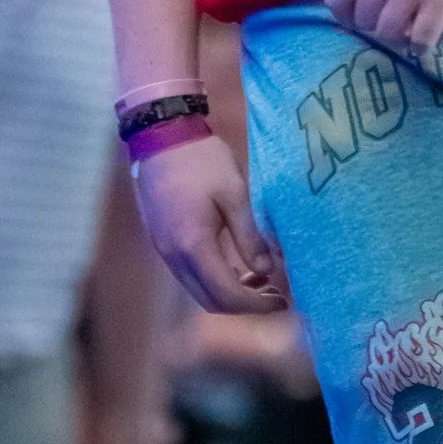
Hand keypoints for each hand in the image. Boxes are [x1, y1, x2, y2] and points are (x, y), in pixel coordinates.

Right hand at [131, 134, 289, 314]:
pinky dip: (213, 280)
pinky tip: (235, 266)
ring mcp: (164, 251)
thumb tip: (268, 271)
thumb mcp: (234, 193)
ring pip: (198, 291)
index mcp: (194, 245)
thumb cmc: (202, 160)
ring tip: (260, 281)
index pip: (227, 295)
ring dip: (228, 294)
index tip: (282, 301)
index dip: (257, 305)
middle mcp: (174, 256)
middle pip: (210, 301)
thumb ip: (250, 236)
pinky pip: (189, 276)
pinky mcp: (161, 242)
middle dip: (245, 306)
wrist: (160, 137)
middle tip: (275, 295)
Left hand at [325, 0, 442, 58]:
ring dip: (398, 38)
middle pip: (363, 20)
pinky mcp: (441, 0)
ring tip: (409, 31)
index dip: (347, 16)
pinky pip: (420, 39)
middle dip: (376, 26)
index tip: (360, 20)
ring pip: (388, 33)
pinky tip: (425, 42)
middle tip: (394, 23)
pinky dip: (420, 47)